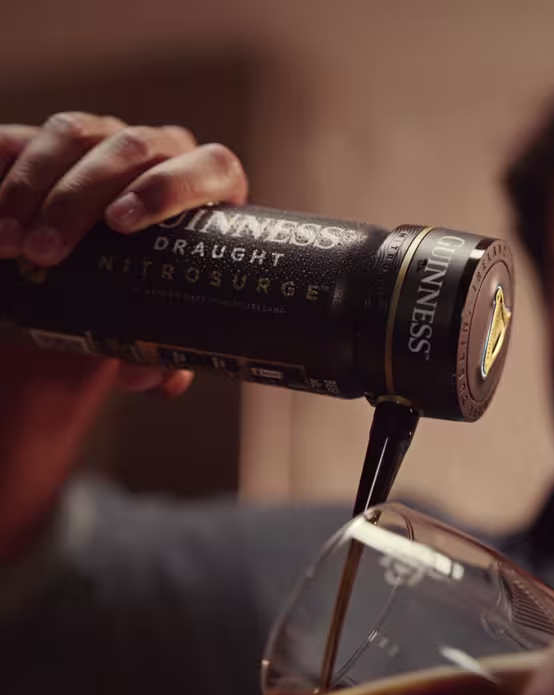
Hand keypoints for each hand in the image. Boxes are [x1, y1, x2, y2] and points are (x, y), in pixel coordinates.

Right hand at [0, 112, 248, 394]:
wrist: (112, 266)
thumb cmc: (152, 290)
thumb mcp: (162, 318)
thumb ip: (163, 351)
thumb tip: (149, 378)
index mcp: (210, 188)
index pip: (211, 168)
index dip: (171, 188)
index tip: (122, 224)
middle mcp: (165, 152)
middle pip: (134, 149)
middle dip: (81, 199)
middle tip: (45, 254)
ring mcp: (109, 136)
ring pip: (76, 134)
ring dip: (35, 186)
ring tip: (8, 244)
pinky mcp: (57, 138)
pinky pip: (24, 137)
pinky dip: (5, 170)